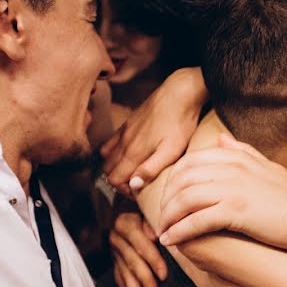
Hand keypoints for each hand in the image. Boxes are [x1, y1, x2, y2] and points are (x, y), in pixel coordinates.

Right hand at [101, 67, 206, 196]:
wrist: (179, 93)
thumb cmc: (180, 124)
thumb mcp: (171, 151)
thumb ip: (150, 169)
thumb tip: (133, 185)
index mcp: (133, 152)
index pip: (114, 179)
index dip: (123, 190)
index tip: (139, 192)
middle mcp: (124, 142)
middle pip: (107, 169)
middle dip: (118, 180)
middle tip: (137, 183)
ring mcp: (124, 131)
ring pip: (106, 155)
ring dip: (114, 166)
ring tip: (132, 170)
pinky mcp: (128, 123)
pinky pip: (111, 140)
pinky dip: (113, 151)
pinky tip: (129, 152)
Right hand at [109, 202, 167, 286]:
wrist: (126, 207)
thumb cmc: (144, 210)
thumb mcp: (148, 210)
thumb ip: (152, 222)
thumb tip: (155, 235)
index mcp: (126, 224)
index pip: (141, 245)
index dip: (153, 261)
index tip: (163, 275)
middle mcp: (117, 238)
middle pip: (132, 262)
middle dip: (144, 280)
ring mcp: (114, 250)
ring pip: (125, 273)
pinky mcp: (114, 259)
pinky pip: (118, 277)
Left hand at [157, 135, 286, 251]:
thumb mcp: (268, 168)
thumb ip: (243, 152)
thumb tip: (221, 138)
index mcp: (237, 157)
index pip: (191, 161)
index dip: (173, 180)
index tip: (170, 197)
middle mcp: (232, 169)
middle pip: (182, 179)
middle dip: (166, 199)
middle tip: (161, 217)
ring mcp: (233, 189)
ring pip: (185, 199)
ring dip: (168, 217)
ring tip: (162, 231)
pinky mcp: (236, 212)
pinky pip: (196, 220)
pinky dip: (179, 231)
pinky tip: (171, 240)